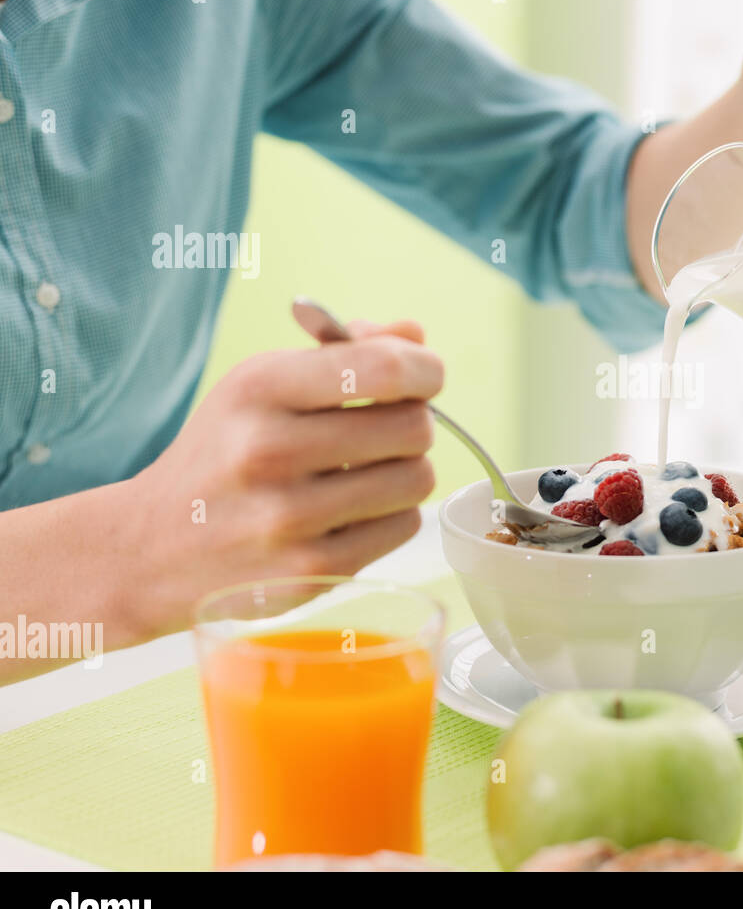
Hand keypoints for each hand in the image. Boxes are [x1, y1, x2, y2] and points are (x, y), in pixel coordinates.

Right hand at [126, 319, 441, 639]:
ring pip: (418, 479)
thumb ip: (346, 352)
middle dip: (412, 423)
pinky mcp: (310, 571)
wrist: (152, 547)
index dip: (425, 370)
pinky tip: (351, 511)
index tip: (423, 378)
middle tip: (384, 431)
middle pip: (414, 427)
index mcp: (261, 389)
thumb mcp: (263, 383)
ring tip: (366, 471)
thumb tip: (416, 337)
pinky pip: (404, 526)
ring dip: (406, 471)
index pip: (385, 369)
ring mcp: (289, 518)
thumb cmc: (226, 452)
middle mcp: (270, 452)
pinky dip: (391, 515)